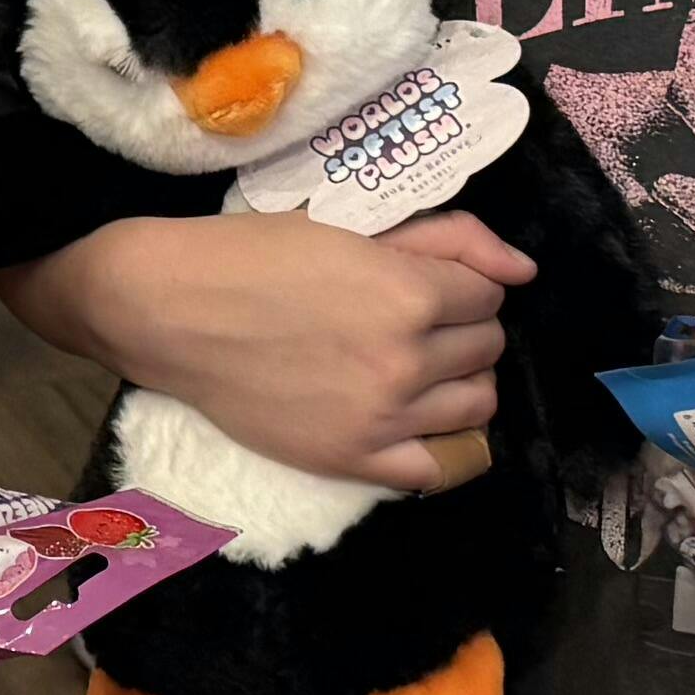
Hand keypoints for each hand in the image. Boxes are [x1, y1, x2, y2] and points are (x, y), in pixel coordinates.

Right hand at [8, 207, 534, 488]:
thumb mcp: (353, 227)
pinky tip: (409, 418)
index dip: (459, 286)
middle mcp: (407, 359)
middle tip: (409, 321)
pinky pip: (436, 466)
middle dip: (459, 330)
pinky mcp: (352, 459)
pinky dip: (436, 441)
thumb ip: (449, 240)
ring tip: (411, 367)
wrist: (170, 310)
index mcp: (411, 292)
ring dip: (456, 381)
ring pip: (476, 405)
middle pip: (486, 349)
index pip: (488, 297)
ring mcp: (384, 416)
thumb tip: (525, 273)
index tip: (422, 285)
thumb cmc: (254, 256)